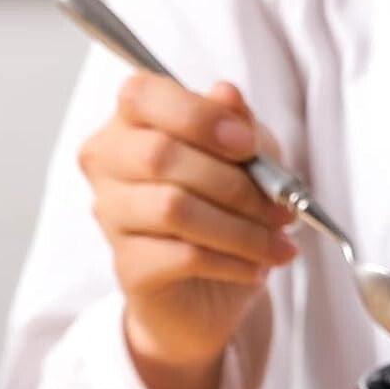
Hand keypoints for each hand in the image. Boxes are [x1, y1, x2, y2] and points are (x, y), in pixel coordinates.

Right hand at [78, 73, 296, 388]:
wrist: (207, 295)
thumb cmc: (222, 212)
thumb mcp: (245, 160)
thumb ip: (237, 124)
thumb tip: (228, 94)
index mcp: (132, 122)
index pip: (143, 95)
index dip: (199, 116)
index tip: (248, 145)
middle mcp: (109, 164)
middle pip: (160, 155)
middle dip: (234, 183)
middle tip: (281, 208)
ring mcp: (111, 216)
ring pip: (173, 208)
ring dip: (241, 228)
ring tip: (276, 245)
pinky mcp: (127, 267)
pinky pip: (183, 256)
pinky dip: (231, 262)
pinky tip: (256, 268)